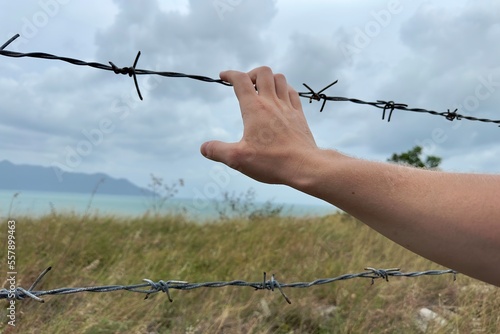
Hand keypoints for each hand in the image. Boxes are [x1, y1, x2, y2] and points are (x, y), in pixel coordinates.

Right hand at [200, 66, 318, 184]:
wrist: (304, 166)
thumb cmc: (271, 161)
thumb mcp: (238, 159)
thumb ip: (217, 151)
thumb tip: (203, 148)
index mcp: (254, 109)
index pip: (240, 80)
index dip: (229, 74)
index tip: (223, 76)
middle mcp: (272, 103)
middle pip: (263, 72)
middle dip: (251, 74)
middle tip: (245, 86)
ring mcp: (288, 107)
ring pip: (280, 79)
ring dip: (269, 79)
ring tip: (262, 91)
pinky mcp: (299, 116)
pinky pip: (292, 93)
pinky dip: (284, 89)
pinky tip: (280, 99)